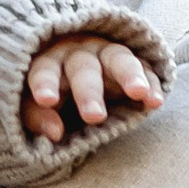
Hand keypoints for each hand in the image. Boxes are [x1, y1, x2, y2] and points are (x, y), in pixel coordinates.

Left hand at [24, 33, 161, 143]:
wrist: (78, 70)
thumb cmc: (51, 91)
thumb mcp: (33, 104)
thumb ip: (36, 116)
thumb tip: (53, 133)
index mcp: (50, 62)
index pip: (45, 69)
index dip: (45, 83)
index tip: (46, 100)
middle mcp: (80, 54)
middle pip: (83, 68)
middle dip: (89, 92)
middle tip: (94, 117)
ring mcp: (109, 55)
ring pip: (119, 59)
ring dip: (129, 75)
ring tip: (139, 93)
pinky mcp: (134, 64)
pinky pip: (145, 70)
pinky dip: (151, 84)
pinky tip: (155, 101)